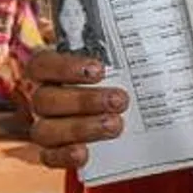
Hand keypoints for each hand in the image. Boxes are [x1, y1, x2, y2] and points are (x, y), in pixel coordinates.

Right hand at [28, 50, 127, 169]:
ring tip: (114, 125)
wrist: (116, 104)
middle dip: (85, 101)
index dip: (66, 67)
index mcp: (50, 70)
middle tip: (119, 101)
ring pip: (46, 130)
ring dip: (81, 128)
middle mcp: (44, 97)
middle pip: (46, 100)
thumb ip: (122, 51)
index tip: (99, 70)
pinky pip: (49, 156)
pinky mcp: (53, 150)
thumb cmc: (115, 74)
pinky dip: (64, 156)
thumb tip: (149, 36)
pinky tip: (84, 153)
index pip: (43, 64)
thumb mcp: (116, 59)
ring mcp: (46, 125)